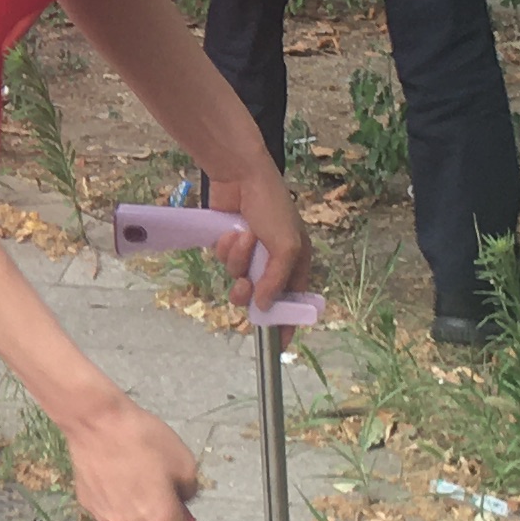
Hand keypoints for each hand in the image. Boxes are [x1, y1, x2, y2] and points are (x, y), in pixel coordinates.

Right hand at [64, 391, 203, 520]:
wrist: (96, 421)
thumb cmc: (143, 437)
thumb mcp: (185, 460)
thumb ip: (189, 490)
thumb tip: (182, 499)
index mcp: (160, 517)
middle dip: (156, 509)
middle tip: (155, 477)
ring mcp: (106, 516)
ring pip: (129, 515)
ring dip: (133, 499)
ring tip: (130, 466)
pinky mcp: (88, 504)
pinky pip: (110, 504)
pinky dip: (113, 492)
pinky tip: (112, 468)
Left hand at [216, 173, 320, 312]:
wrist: (241, 176)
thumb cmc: (272, 207)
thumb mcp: (286, 246)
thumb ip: (277, 280)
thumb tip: (265, 306)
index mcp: (296, 261)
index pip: (293, 300)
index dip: (286, 322)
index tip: (278, 344)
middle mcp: (272, 261)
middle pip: (259, 296)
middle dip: (248, 290)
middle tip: (244, 284)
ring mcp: (249, 254)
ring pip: (237, 278)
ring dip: (238, 260)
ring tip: (242, 238)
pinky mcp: (228, 246)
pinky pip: (224, 261)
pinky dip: (226, 248)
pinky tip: (231, 231)